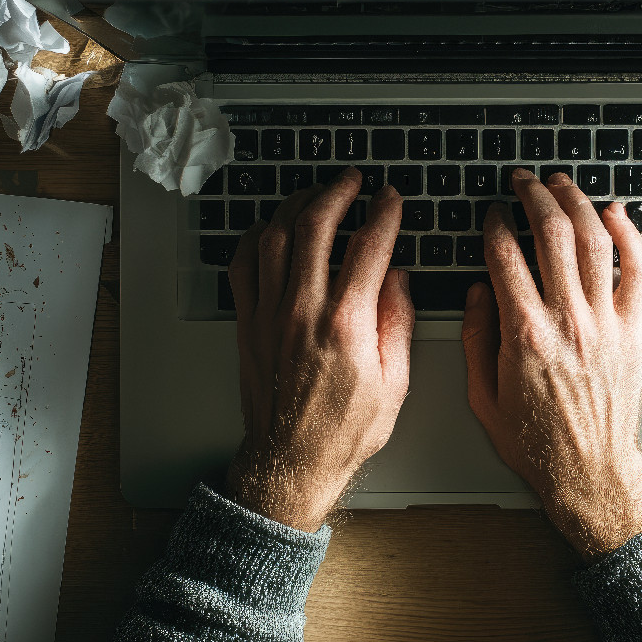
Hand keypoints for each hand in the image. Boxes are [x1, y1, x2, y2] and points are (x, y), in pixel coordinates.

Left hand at [225, 169, 412, 530]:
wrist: (291, 462)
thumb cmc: (342, 431)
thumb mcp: (395, 383)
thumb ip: (398, 322)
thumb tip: (397, 278)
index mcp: (346, 325)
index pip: (368, 247)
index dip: (384, 213)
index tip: (391, 198)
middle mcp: (303, 311)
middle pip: (315, 226)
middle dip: (337, 191)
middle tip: (352, 180)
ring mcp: (269, 314)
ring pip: (275, 236)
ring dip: (297, 204)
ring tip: (316, 193)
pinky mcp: (247, 322)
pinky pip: (244, 263)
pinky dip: (256, 236)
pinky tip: (272, 227)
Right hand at [463, 169, 641, 555]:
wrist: (590, 472)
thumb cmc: (536, 442)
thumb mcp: (483, 396)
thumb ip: (475, 338)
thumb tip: (477, 291)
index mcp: (525, 335)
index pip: (504, 257)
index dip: (494, 225)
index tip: (490, 214)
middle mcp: (567, 320)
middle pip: (551, 235)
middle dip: (532, 197)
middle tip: (522, 181)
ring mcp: (605, 322)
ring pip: (594, 241)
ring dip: (575, 203)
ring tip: (560, 184)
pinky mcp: (633, 329)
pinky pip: (636, 270)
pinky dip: (629, 235)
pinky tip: (615, 212)